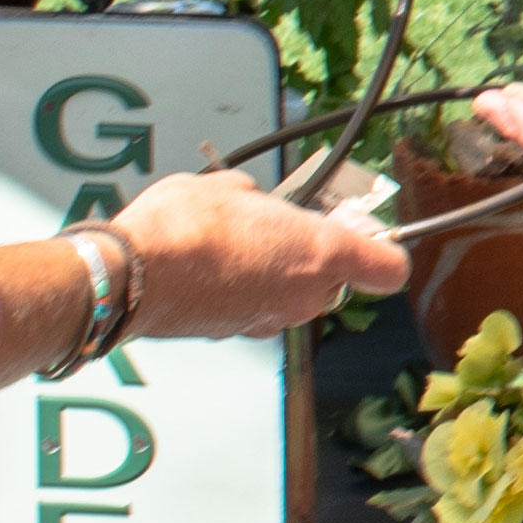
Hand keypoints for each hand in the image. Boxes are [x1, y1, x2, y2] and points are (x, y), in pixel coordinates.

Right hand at [106, 167, 408, 340]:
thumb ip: (261, 200)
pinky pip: (258, 309)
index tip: (364, 234)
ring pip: (294, 296)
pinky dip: (245, 293)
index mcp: (320, 253)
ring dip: (277, 275)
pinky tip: (212, 270)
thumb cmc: (186, 222)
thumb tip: (255, 204)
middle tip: (281, 227)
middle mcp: (305, 295)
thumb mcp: (232, 187)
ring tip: (236, 245)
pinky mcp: (237, 334)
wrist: (134, 274)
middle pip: (334, 280)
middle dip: (314, 256)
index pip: (388, 268)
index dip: (382, 251)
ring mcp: (271, 320)